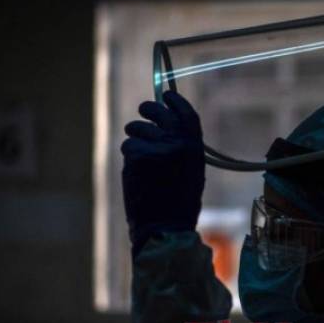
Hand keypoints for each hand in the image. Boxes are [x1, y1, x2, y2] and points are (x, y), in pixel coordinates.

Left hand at [121, 91, 204, 255]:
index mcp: (194, 147)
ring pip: (138, 129)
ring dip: (135, 135)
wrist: (165, 227)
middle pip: (159, 113)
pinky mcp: (137, 157)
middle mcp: (177, 144)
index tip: (167, 95)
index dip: (175, 102)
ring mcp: (156, 149)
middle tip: (144, 110)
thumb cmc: (180, 203)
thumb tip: (167, 124)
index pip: (185, 113)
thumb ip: (182, 146)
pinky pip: (129, 146)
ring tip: (140, 154)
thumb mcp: (192, 171)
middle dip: (149, 108)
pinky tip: (136, 171)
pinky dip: (130, 155)